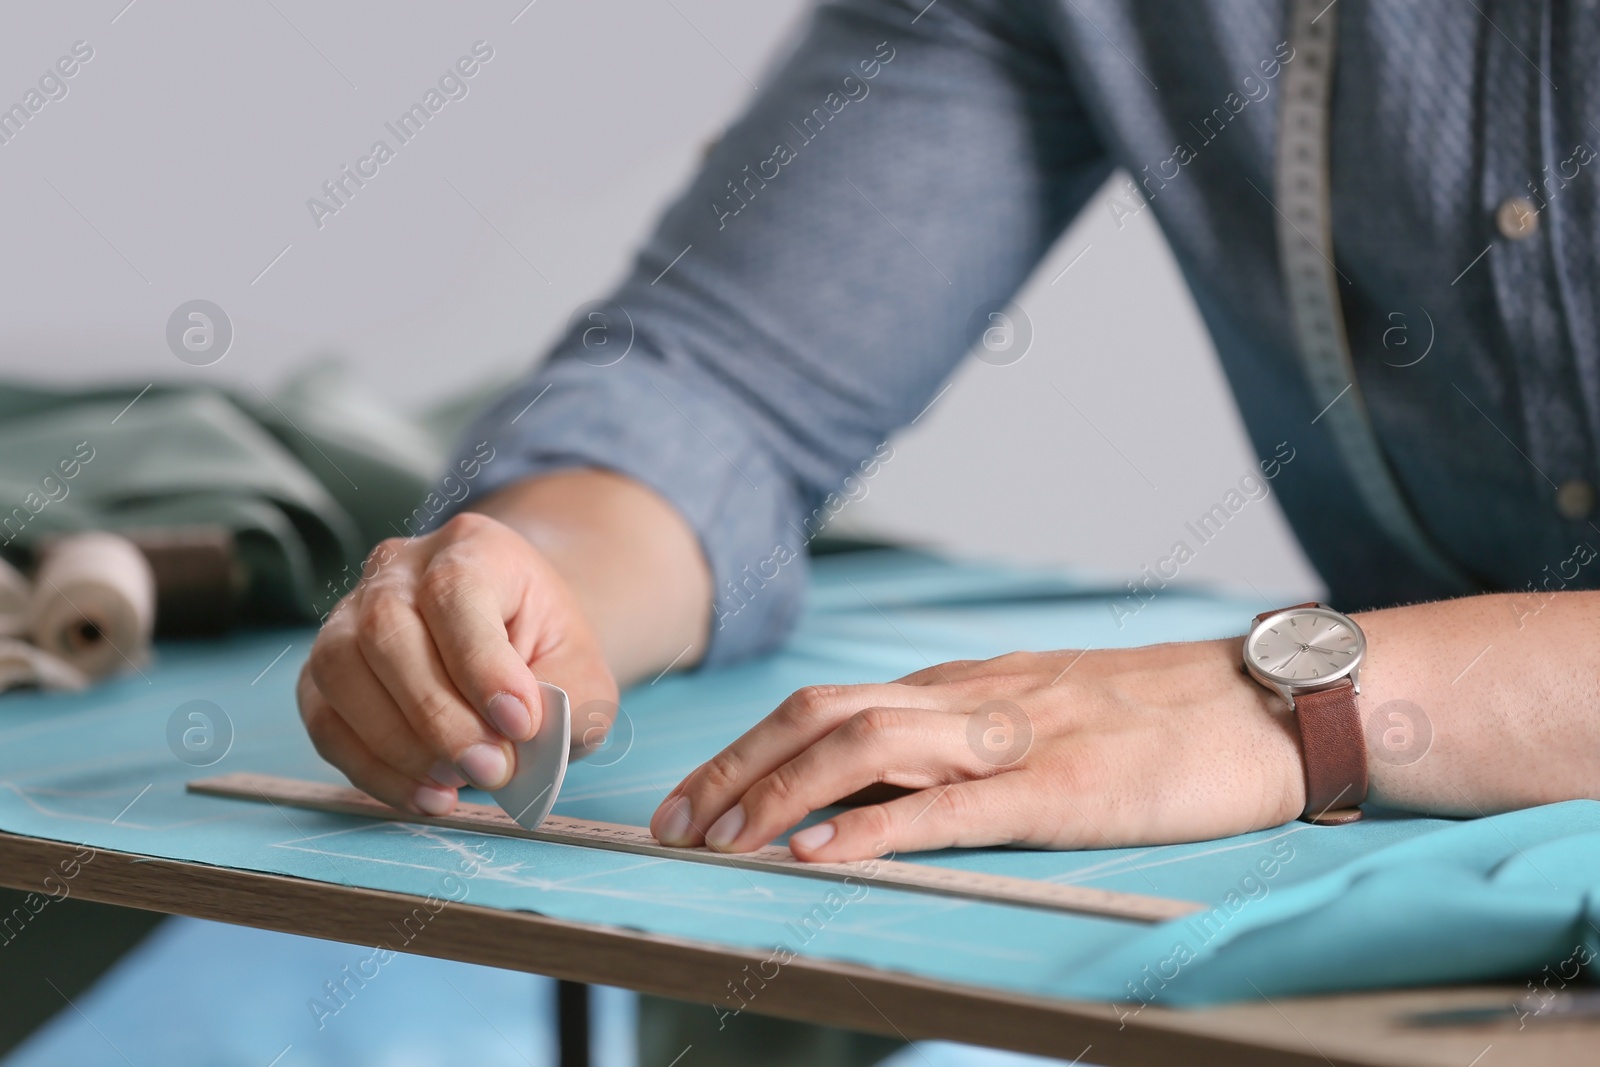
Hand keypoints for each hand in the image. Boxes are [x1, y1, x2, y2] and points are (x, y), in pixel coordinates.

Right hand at [298, 512, 616, 816]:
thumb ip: (563, 704)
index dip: (483, 664)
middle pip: (387, 630)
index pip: (456, 591)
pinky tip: (425, 796)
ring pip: (341, 671)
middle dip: (439, 716)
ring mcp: (347, 615)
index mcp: (472, 547)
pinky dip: (372, 769)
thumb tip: (517, 751)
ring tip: (458, 784)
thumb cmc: (547, 653)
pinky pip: (325, 721)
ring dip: (398, 745)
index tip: (520, 724)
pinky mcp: (323, 672)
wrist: (518, 643)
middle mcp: (397, 569)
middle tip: (491, 770)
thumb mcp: (581, 670)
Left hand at [649, 640, 1305, 860]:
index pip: (828, 704)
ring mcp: (1014, 737)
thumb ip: (969, 738)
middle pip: (821, 715)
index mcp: (963, 687)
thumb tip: (886, 786)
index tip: (695, 796)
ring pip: (866, 748)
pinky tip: (825, 851)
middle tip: (674, 826)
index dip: (748, 750)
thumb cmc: (1163, 716)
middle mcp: (972, 698)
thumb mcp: (1046, 711)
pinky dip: (875, 828)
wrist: (1270, 702)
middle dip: (734, 770)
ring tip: (722, 842)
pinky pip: (950, 806)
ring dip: (779, 796)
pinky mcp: (1063, 788)